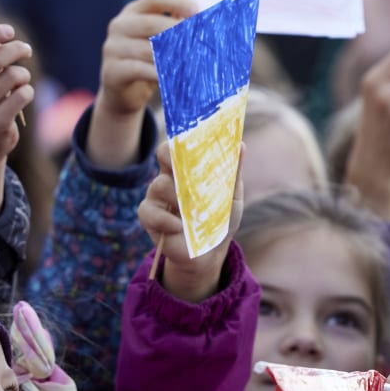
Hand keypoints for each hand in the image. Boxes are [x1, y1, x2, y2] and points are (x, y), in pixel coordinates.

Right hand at [88, 0, 198, 168]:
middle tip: (202, 43)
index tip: (199, 11)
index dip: (179, 1)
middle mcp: (120, 25)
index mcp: (134, 11)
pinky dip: (160, 74)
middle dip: (180, 33)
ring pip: (148, 50)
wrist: (122, 93)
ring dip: (174, 58)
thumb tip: (214, 23)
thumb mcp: (160, 41)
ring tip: (195, 63)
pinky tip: (175, 79)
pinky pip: (140, 70)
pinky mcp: (111, 71)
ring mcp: (112, 48)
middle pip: (153, 23)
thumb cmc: (149, 61)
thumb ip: (177, 28)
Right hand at [137, 140, 242, 303]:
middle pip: (163, 154)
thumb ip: (232, 171)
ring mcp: (158, 197)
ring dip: (178, 197)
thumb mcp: (231, 196)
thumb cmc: (220, 218)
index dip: (183, 138)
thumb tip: (240, 145)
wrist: (211, 252)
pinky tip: (179, 227)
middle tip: (186, 167)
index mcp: (188, 168)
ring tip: (193, 212)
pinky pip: (148, 211)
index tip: (194, 140)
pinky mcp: (150, 218)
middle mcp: (170, 177)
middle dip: (172, 156)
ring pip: (158, 184)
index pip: (180, 144)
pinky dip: (165, 220)